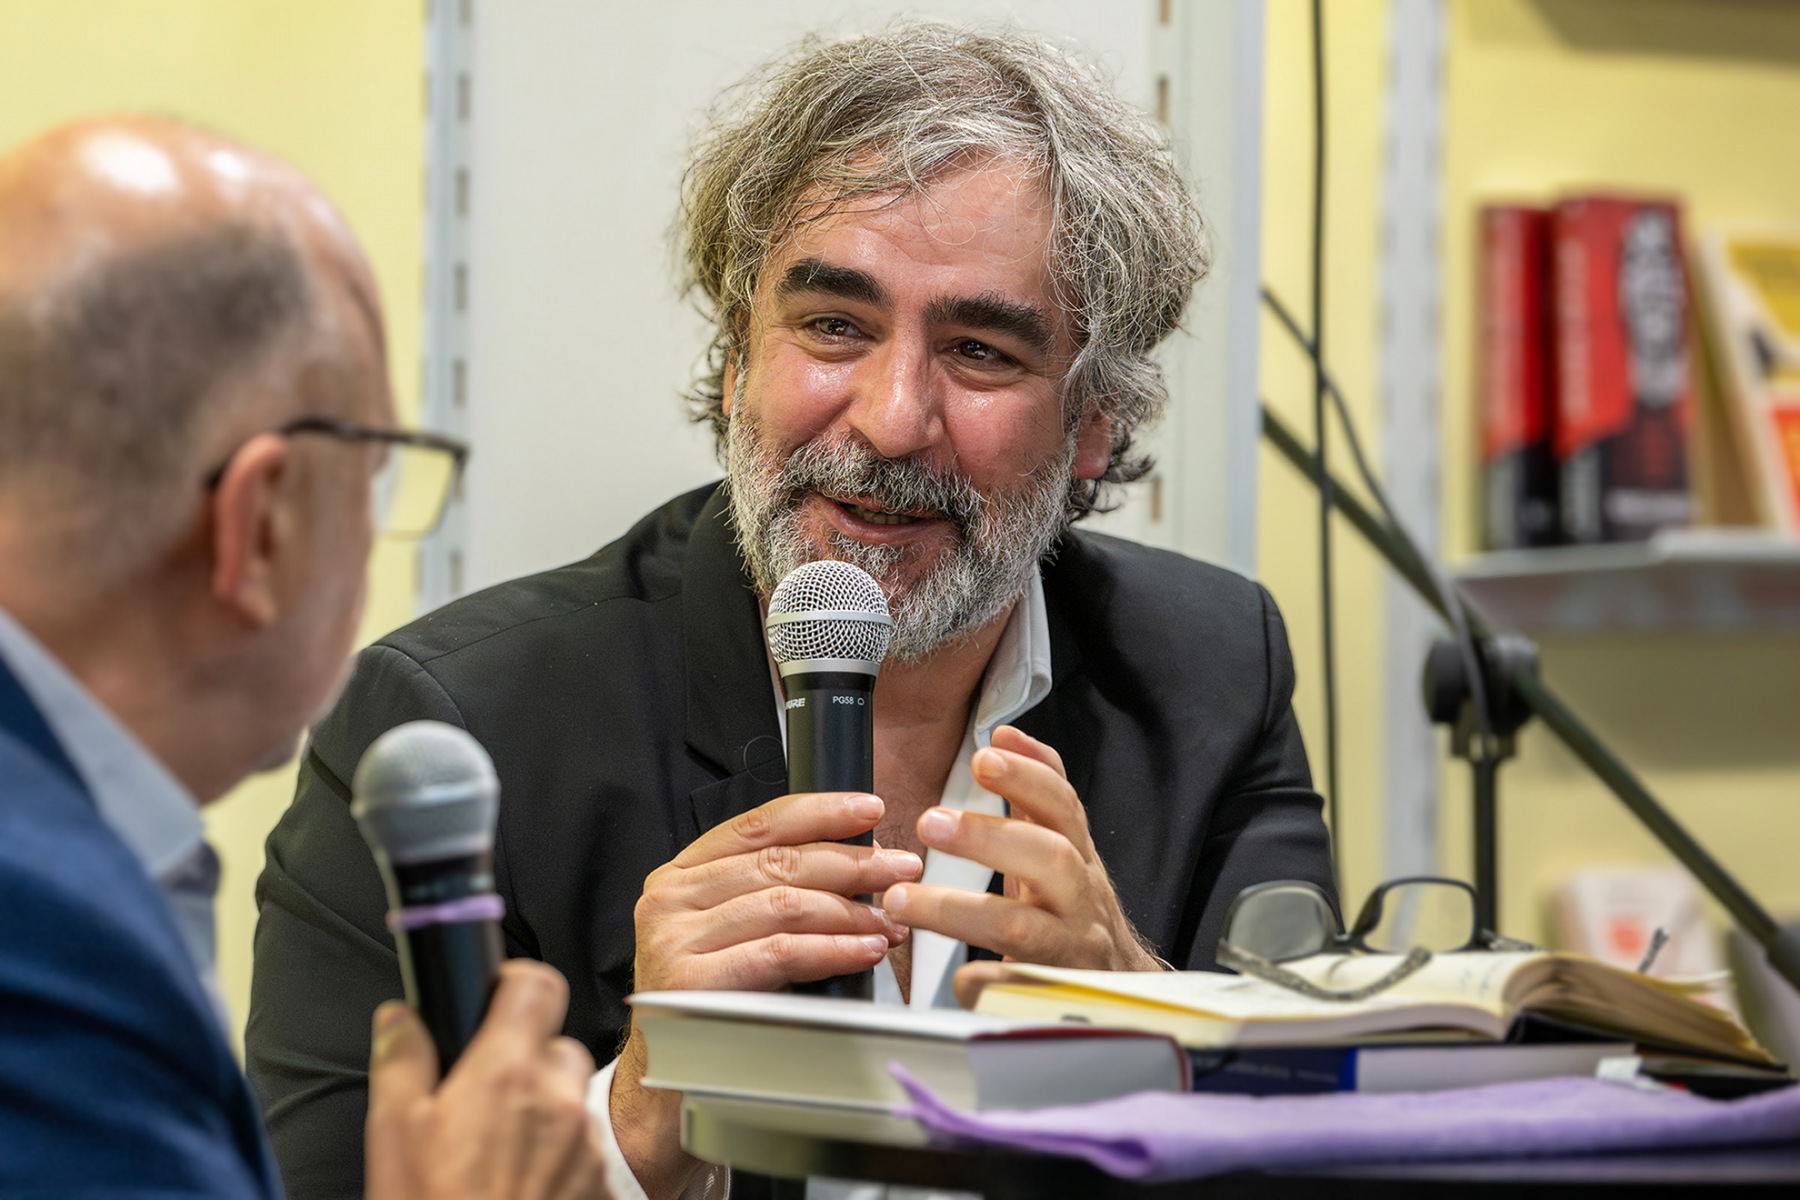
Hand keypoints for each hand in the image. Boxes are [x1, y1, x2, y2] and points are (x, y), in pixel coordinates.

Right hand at [364, 959, 609, 1199]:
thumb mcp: (393, 1135)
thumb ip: (402, 1061)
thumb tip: (400, 1017)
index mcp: (507, 1072)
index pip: (537, 984)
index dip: (514, 984)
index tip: (494, 1000)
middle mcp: (559, 1099)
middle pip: (555, 1045)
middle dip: (523, 1062)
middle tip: (482, 1101)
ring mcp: (587, 1143)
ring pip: (572, 1099)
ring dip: (543, 1111)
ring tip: (497, 1154)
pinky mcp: (601, 1183)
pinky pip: (584, 1148)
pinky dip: (558, 1156)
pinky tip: (520, 1185)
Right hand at [612, 791, 922, 1198]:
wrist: (666, 1085)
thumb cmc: (711, 1007)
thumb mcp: (736, 935)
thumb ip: (774, 894)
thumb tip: (863, 866)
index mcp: (680, 876)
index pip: (758, 824)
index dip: (820, 812)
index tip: (870, 809)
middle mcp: (669, 899)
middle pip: (779, 862)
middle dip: (851, 863)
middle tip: (901, 869)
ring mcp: (673, 940)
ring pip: (783, 904)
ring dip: (850, 910)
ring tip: (891, 919)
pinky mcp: (688, 983)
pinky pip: (779, 953)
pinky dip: (832, 949)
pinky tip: (865, 950)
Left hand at [882, 726, 1160, 988]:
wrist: (1118, 985)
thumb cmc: (1074, 908)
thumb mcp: (1064, 846)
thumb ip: (1036, 796)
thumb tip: (1005, 736)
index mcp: (1078, 856)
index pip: (1062, 807)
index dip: (1029, 777)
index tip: (986, 754)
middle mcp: (1080, 898)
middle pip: (1051, 859)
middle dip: (990, 837)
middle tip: (930, 823)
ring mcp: (1068, 948)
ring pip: (1023, 927)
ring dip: (959, 910)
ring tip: (902, 900)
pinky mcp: (1050, 995)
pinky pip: (1017, 991)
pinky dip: (986, 982)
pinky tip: (955, 978)